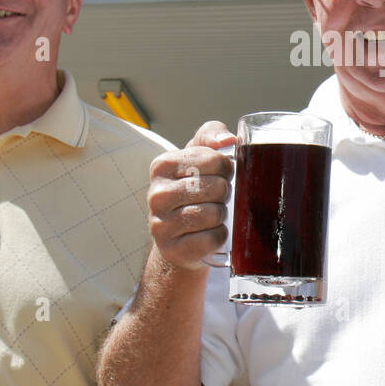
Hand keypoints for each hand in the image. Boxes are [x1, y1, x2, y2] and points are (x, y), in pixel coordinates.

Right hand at [146, 122, 235, 270]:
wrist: (178, 236)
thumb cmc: (192, 190)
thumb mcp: (198, 156)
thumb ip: (211, 135)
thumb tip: (227, 140)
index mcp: (162, 165)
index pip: (215, 160)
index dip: (227, 169)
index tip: (220, 175)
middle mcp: (156, 194)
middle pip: (217, 188)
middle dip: (224, 194)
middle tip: (215, 198)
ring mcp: (161, 224)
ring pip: (215, 214)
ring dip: (221, 215)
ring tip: (210, 215)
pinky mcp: (172, 250)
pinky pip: (213, 238)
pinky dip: (219, 236)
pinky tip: (208, 233)